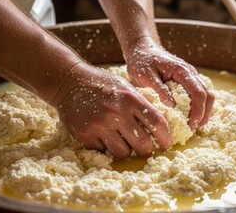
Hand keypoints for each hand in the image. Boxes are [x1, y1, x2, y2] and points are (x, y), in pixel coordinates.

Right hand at [51, 62, 170, 158]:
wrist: (69, 82)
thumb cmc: (102, 85)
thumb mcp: (125, 88)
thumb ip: (141, 105)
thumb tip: (160, 125)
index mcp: (131, 99)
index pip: (157, 122)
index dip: (165, 136)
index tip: (166, 142)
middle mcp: (117, 113)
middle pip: (142, 144)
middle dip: (147, 149)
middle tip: (146, 148)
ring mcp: (100, 125)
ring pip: (123, 152)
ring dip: (126, 150)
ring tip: (124, 142)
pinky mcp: (85, 135)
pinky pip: (104, 151)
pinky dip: (106, 147)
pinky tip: (104, 136)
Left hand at [124, 37, 214, 128]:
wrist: (143, 50)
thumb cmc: (142, 61)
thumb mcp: (144, 75)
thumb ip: (158, 89)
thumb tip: (172, 106)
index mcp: (182, 71)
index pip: (198, 93)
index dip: (197, 111)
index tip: (190, 125)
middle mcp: (191, 73)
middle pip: (208, 95)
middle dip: (203, 114)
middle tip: (192, 128)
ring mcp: (192, 77)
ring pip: (207, 96)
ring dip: (203, 112)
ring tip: (192, 125)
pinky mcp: (189, 82)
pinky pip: (200, 95)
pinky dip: (199, 108)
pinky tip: (189, 117)